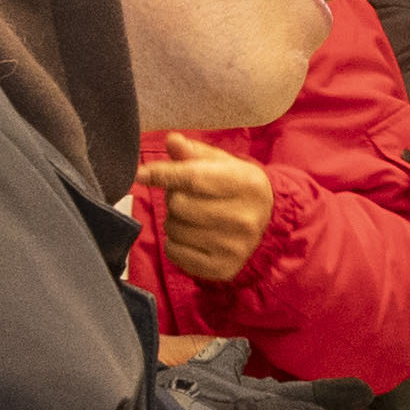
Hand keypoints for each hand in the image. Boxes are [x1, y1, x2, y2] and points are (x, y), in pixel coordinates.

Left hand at [138, 134, 276, 283]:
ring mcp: (234, 247)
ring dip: (174, 221)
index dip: (163, 174)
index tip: (140, 173)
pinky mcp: (222, 268)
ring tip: (193, 217)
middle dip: (174, 198)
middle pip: (178, 204)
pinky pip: (174, 252)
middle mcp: (244, 218)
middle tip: (189, 198)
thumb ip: (194, 153)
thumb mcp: (223, 164)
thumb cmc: (238, 188)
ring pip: (173, 228)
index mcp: (247, 184)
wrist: (269, 224)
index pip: (194, 178)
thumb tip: (172, 141)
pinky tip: (193, 237)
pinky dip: (175, 244)